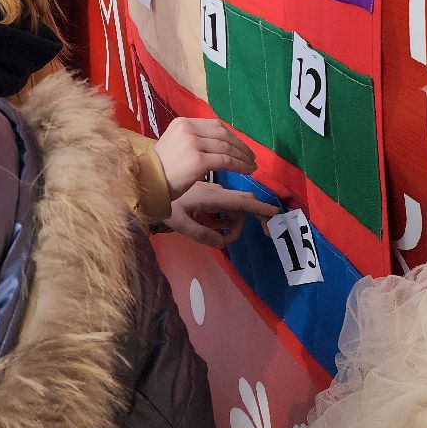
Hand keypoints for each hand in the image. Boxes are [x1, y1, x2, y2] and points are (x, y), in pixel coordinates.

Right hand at [153, 116, 256, 200]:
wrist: (146, 182)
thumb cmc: (159, 169)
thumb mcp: (174, 145)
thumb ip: (192, 140)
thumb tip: (217, 143)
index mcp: (182, 123)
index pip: (214, 125)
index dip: (231, 136)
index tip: (241, 146)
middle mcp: (188, 129)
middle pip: (223, 134)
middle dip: (240, 146)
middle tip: (251, 156)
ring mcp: (193, 143)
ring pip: (227, 147)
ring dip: (243, 157)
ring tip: (251, 166)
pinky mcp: (198, 160)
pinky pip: (226, 161)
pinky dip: (239, 166)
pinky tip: (247, 171)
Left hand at [162, 181, 278, 247]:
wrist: (150, 183)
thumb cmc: (163, 203)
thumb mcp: (179, 223)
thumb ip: (201, 234)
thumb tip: (222, 244)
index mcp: (211, 197)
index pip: (241, 201)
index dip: (260, 208)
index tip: (275, 212)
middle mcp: (216, 191)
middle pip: (243, 203)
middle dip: (250, 219)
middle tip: (250, 234)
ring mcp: (213, 189)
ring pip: (234, 205)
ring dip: (233, 221)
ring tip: (218, 234)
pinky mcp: (209, 190)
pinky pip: (226, 202)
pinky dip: (226, 215)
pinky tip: (212, 224)